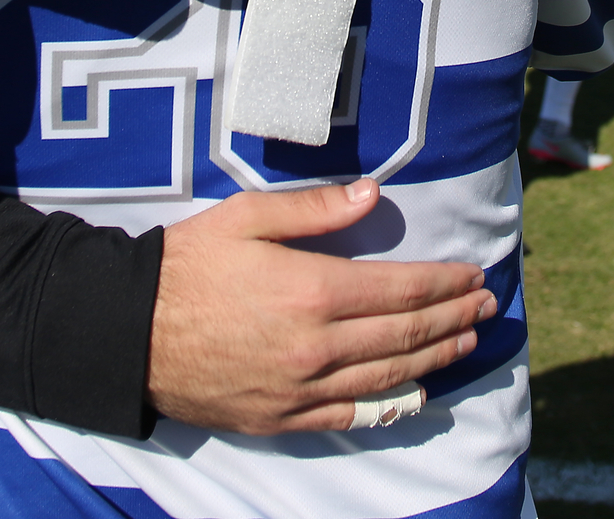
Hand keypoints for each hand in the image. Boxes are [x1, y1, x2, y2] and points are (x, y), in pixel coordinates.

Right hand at [146, 178, 496, 434]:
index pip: (402, 288)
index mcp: (312, 290)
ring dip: (436, 358)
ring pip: (389, 377)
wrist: (128, 332)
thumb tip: (374, 195)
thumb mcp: (246, 218)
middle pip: (406, 333)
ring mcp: (301, 389)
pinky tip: (416, 392)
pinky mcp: (282, 419)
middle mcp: (316, 346)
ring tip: (466, 341)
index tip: (474, 274)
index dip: (445, 283)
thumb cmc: (185, 265)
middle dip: (453, 317)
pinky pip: (352, 416)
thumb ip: (315, 209)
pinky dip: (392, 404)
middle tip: (485, 306)